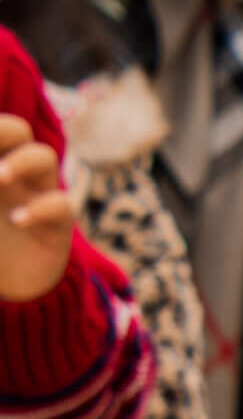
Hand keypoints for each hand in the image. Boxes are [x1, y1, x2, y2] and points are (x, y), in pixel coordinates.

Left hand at [0, 114, 74, 300]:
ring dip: (22, 161)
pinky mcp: (56, 227)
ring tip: (0, 178)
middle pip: (19, 131)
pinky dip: (40, 208)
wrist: (10, 290)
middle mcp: (12, 176)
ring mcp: (36, 197)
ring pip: (44, 158)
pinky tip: (18, 220)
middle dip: (4, 129)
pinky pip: (61, 205)